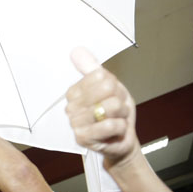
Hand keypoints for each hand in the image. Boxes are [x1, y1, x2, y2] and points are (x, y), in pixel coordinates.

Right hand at [65, 47, 139, 167]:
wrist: (120, 140)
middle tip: (115, 110)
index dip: (114, 86)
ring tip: (115, 120)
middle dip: (119, 99)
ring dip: (121, 114)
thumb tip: (76, 51)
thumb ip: (92, 68)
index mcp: (74, 91)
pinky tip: (115, 131)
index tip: (111, 96)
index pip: (101, 76)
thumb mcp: (107, 86)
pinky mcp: (82, 138)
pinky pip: (111, 125)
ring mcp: (75, 123)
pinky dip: (120, 127)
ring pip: (111, 106)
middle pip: (108, 89)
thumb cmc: (114, 114)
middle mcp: (71, 106)